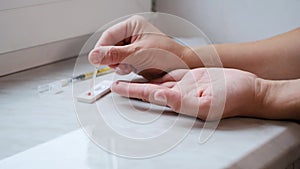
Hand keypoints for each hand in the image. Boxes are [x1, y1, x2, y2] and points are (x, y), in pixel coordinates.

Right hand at [88, 15, 188, 79]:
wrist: (181, 67)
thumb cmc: (167, 55)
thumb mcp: (137, 54)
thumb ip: (114, 55)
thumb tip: (94, 55)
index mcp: (132, 25)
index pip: (108, 36)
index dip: (101, 49)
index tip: (97, 60)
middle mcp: (132, 34)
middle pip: (110, 47)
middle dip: (113, 59)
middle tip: (120, 65)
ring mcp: (134, 46)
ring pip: (115, 56)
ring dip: (119, 65)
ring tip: (130, 67)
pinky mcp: (136, 57)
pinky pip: (122, 62)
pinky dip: (125, 68)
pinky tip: (133, 69)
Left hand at [111, 68, 262, 120]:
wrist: (250, 89)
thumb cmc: (235, 99)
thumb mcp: (209, 105)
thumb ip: (183, 104)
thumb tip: (161, 96)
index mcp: (180, 101)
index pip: (150, 96)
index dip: (132, 91)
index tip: (117, 88)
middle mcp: (179, 93)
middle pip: (149, 89)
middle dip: (131, 86)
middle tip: (115, 83)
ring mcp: (185, 84)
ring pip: (158, 80)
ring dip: (142, 78)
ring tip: (128, 75)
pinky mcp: (193, 76)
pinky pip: (171, 72)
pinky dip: (159, 70)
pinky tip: (151, 70)